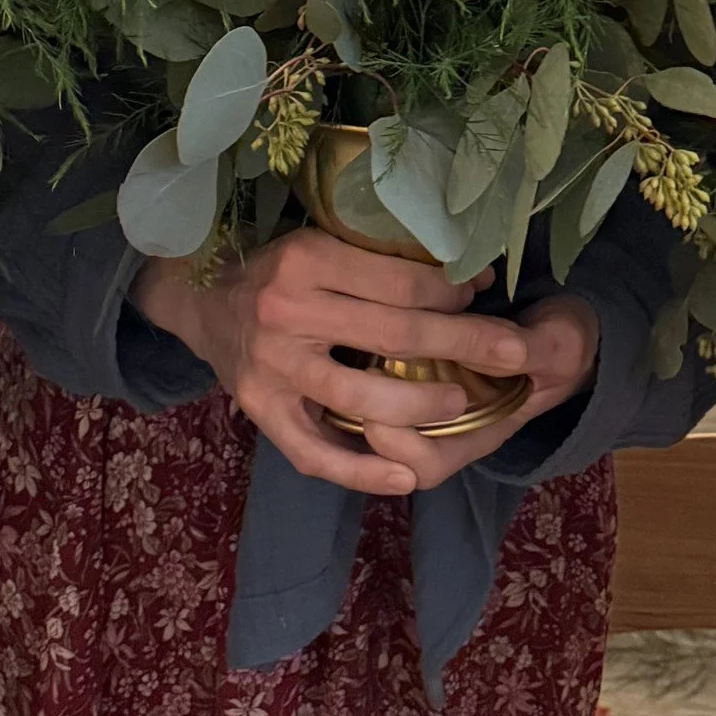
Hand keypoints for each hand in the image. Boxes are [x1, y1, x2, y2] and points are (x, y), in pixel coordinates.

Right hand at [132, 230, 596, 493]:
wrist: (200, 298)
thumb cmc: (276, 266)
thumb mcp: (321, 240)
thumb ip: (380, 258)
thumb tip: (467, 275)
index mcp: (307, 258)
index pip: (401, 283)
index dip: (453, 291)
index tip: (485, 293)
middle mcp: (287, 312)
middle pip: (396, 337)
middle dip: (465, 346)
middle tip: (515, 353)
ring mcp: (272, 369)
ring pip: (363, 400)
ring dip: (424, 406)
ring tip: (462, 403)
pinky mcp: (261, 412)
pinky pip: (316, 453)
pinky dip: (363, 472)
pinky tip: (406, 476)